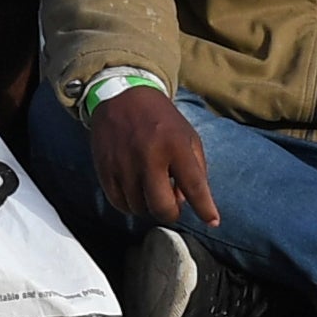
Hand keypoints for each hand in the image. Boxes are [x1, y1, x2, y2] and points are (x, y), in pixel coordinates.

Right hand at [90, 84, 218, 229]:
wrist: (121, 95)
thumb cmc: (161, 120)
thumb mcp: (187, 136)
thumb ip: (194, 169)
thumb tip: (185, 202)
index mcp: (174, 144)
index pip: (193, 185)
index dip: (205, 208)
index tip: (212, 221)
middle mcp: (148, 155)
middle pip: (161, 206)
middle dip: (171, 213)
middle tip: (172, 205)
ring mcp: (123, 163)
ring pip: (139, 208)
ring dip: (149, 206)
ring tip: (151, 189)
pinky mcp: (104, 168)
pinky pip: (119, 203)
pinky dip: (130, 204)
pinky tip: (135, 191)